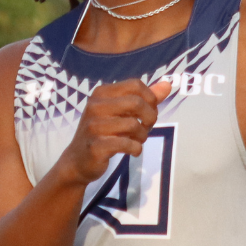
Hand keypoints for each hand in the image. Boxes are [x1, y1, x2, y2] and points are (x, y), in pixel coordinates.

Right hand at [56, 79, 172, 185]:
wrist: (78, 160)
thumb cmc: (103, 132)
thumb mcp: (121, 112)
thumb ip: (144, 98)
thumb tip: (167, 85)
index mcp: (102, 93)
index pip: (135, 85)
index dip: (150, 98)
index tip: (149, 111)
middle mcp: (95, 106)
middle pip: (136, 102)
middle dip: (150, 117)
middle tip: (147, 127)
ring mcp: (94, 126)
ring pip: (134, 124)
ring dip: (143, 135)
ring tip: (138, 140)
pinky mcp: (97, 146)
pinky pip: (128, 144)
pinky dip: (136, 148)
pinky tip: (133, 150)